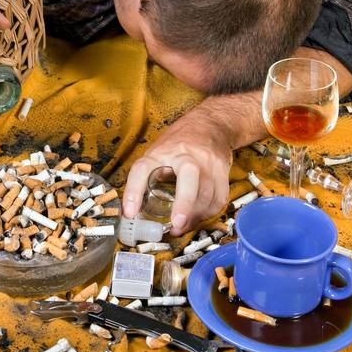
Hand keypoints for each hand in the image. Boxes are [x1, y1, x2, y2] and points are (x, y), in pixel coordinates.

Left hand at [123, 116, 231, 234]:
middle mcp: (185, 153)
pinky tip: (198, 216)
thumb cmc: (179, 142)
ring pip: (206, 191)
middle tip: (177, 223)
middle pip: (188, 173)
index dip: (134, 191)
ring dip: (194, 215)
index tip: (130, 212)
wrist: (210, 125)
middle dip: (184, 201)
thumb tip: (137, 211)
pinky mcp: (222, 171)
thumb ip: (149, 178)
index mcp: (162, 151)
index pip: (143, 168)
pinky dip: (207, 213)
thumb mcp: (158, 152)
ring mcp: (206, 161)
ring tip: (181, 226)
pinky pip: (218, 198)